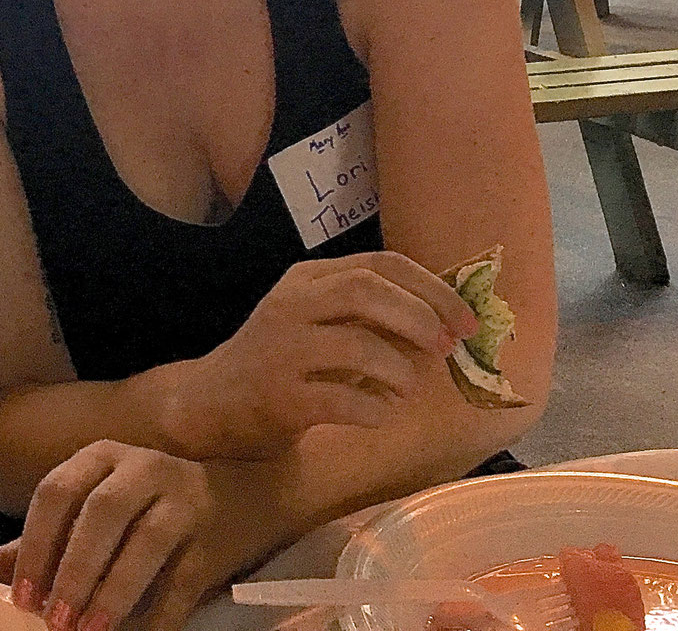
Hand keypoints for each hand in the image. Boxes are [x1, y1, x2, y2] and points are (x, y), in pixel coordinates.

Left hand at [0, 441, 228, 630]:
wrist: (248, 495)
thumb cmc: (153, 504)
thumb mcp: (97, 508)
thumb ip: (45, 537)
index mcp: (102, 457)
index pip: (57, 491)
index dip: (34, 544)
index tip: (22, 595)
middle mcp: (142, 468)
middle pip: (101, 512)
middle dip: (73, 569)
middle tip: (54, 619)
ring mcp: (183, 499)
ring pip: (144, 542)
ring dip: (112, 591)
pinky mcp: (213, 538)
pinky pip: (182, 581)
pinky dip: (156, 616)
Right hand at [173, 251, 479, 456]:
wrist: (212, 403)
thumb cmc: (282, 362)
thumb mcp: (320, 323)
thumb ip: (370, 316)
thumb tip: (448, 322)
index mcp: (308, 279)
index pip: (379, 263)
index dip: (431, 289)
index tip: (466, 320)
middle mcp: (291, 305)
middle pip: (364, 289)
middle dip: (418, 317)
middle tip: (446, 347)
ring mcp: (281, 350)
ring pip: (356, 344)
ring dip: (399, 370)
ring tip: (408, 388)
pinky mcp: (278, 397)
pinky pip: (341, 399)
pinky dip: (375, 408)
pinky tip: (382, 415)